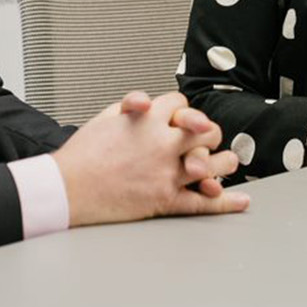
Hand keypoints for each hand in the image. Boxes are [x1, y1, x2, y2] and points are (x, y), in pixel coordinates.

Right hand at [53, 91, 248, 225]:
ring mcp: (167, 173)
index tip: (177, 119)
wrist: (67, 188)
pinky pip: (201, 203)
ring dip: (223, 162)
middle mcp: (163, 144)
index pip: (181, 104)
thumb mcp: (106, 117)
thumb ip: (132, 106)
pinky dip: (224, 202)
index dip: (181, 110)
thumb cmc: (82, 154)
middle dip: (207, 132)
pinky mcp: (165, 200)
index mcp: (149, 120)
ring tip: (226, 162)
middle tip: (204, 139)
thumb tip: (147, 103)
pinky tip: (240, 200)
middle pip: (206, 131)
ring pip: (212, 163)